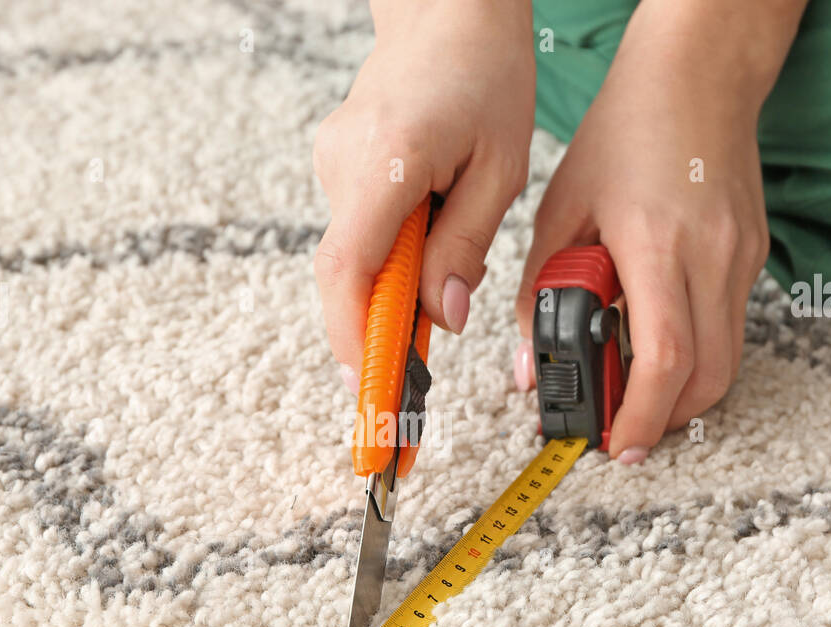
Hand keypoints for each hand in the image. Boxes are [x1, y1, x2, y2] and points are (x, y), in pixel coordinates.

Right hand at [314, 0, 534, 388]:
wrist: (448, 9)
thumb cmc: (485, 73)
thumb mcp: (499, 169)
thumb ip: (466, 246)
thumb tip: (445, 317)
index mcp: (388, 159)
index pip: (349, 268)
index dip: (353, 335)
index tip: (368, 386)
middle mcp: (343, 161)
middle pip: (346, 273)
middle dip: (379, 327)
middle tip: (414, 374)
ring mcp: (331, 161)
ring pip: (355, 254)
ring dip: (394, 284)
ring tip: (444, 271)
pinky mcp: (336, 164)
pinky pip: (359, 230)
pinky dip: (389, 254)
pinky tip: (428, 233)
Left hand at [515, 0, 801, 461]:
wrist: (699, 75)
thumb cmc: (623, 133)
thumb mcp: (559, 212)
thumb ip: (538, 296)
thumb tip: (530, 371)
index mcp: (655, 244)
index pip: (663, 358)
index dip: (641, 416)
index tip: (617, 446)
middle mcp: (710, 258)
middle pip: (707, 379)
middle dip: (664, 421)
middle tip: (623, 433)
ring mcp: (741, 259)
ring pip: (727, 363)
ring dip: (682, 395)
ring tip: (635, 396)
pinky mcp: (752, 257)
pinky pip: (731, 329)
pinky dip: (695, 356)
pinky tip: (657, 342)